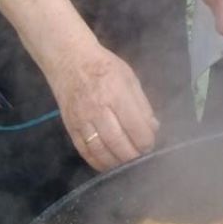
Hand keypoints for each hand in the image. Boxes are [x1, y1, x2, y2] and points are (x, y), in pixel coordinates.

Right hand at [41, 42, 159, 171]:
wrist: (69, 59)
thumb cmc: (104, 66)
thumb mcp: (129, 78)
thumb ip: (142, 105)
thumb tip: (153, 128)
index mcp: (116, 93)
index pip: (135, 126)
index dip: (146, 141)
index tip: (151, 145)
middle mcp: (97, 109)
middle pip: (118, 142)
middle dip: (133, 155)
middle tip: (142, 158)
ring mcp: (82, 119)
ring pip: (101, 150)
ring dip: (117, 163)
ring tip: (127, 165)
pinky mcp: (70, 126)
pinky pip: (84, 150)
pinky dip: (97, 162)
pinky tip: (108, 165)